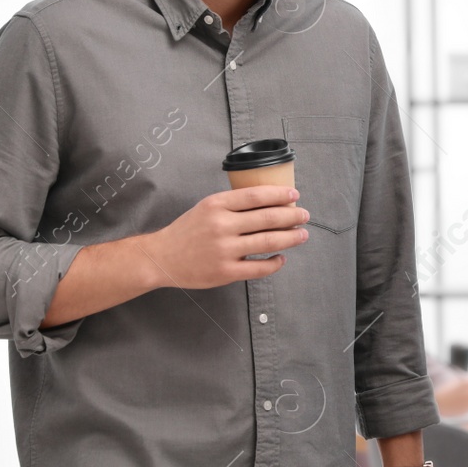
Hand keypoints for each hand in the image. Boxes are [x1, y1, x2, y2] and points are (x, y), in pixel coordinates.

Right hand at [146, 186, 309, 289]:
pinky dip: (275, 263)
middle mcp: (221, 225)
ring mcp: (224, 250)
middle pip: (267, 218)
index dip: (280, 194)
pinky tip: (282, 257)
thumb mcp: (206, 207)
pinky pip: (259, 268)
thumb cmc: (188, 231)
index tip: (295, 195)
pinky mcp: (225, 272)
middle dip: (292, 216)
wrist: (162, 257)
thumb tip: (269, 202)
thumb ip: (233, 204)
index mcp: (217, 205)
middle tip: (304, 215)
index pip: (256, 195)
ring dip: (290, 237)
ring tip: (302, 234)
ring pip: (268, 241)